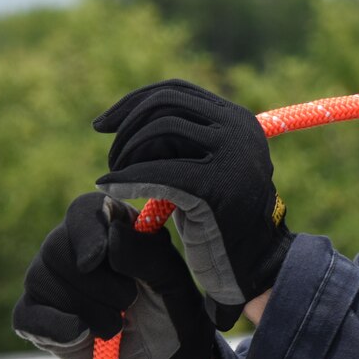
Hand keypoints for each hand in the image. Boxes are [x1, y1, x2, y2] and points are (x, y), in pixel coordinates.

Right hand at [11, 192, 215, 358]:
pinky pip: (27, 317)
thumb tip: (111, 236)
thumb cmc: (169, 304)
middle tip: (129, 302)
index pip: (82, 211)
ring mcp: (47, 278)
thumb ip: (146, 253)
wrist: (163, 355)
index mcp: (106, 222)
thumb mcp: (171, 277)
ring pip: (43, 282)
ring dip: (90, 311)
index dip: (87, 233)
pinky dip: (58, 329)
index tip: (98, 260)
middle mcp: (70, 244)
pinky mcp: (35, 315)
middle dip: (99, 286)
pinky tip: (84, 335)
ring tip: (117, 323)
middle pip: (57, 249)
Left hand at [93, 79, 293, 327]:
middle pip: (165, 103)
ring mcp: (232, 154)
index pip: (175, 91)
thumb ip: (177, 143)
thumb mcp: (201, 170)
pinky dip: (127, 178)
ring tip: (113, 176)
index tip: (103, 124)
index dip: (132, 103)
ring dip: (126, 152)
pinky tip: (108, 186)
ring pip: (160, 129)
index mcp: (236, 120)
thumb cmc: (220, 224)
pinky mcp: (217, 185)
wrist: (255, 267)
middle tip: (109, 156)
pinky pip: (159, 171)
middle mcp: (238, 128)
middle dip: (125, 124)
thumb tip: (128, 116)